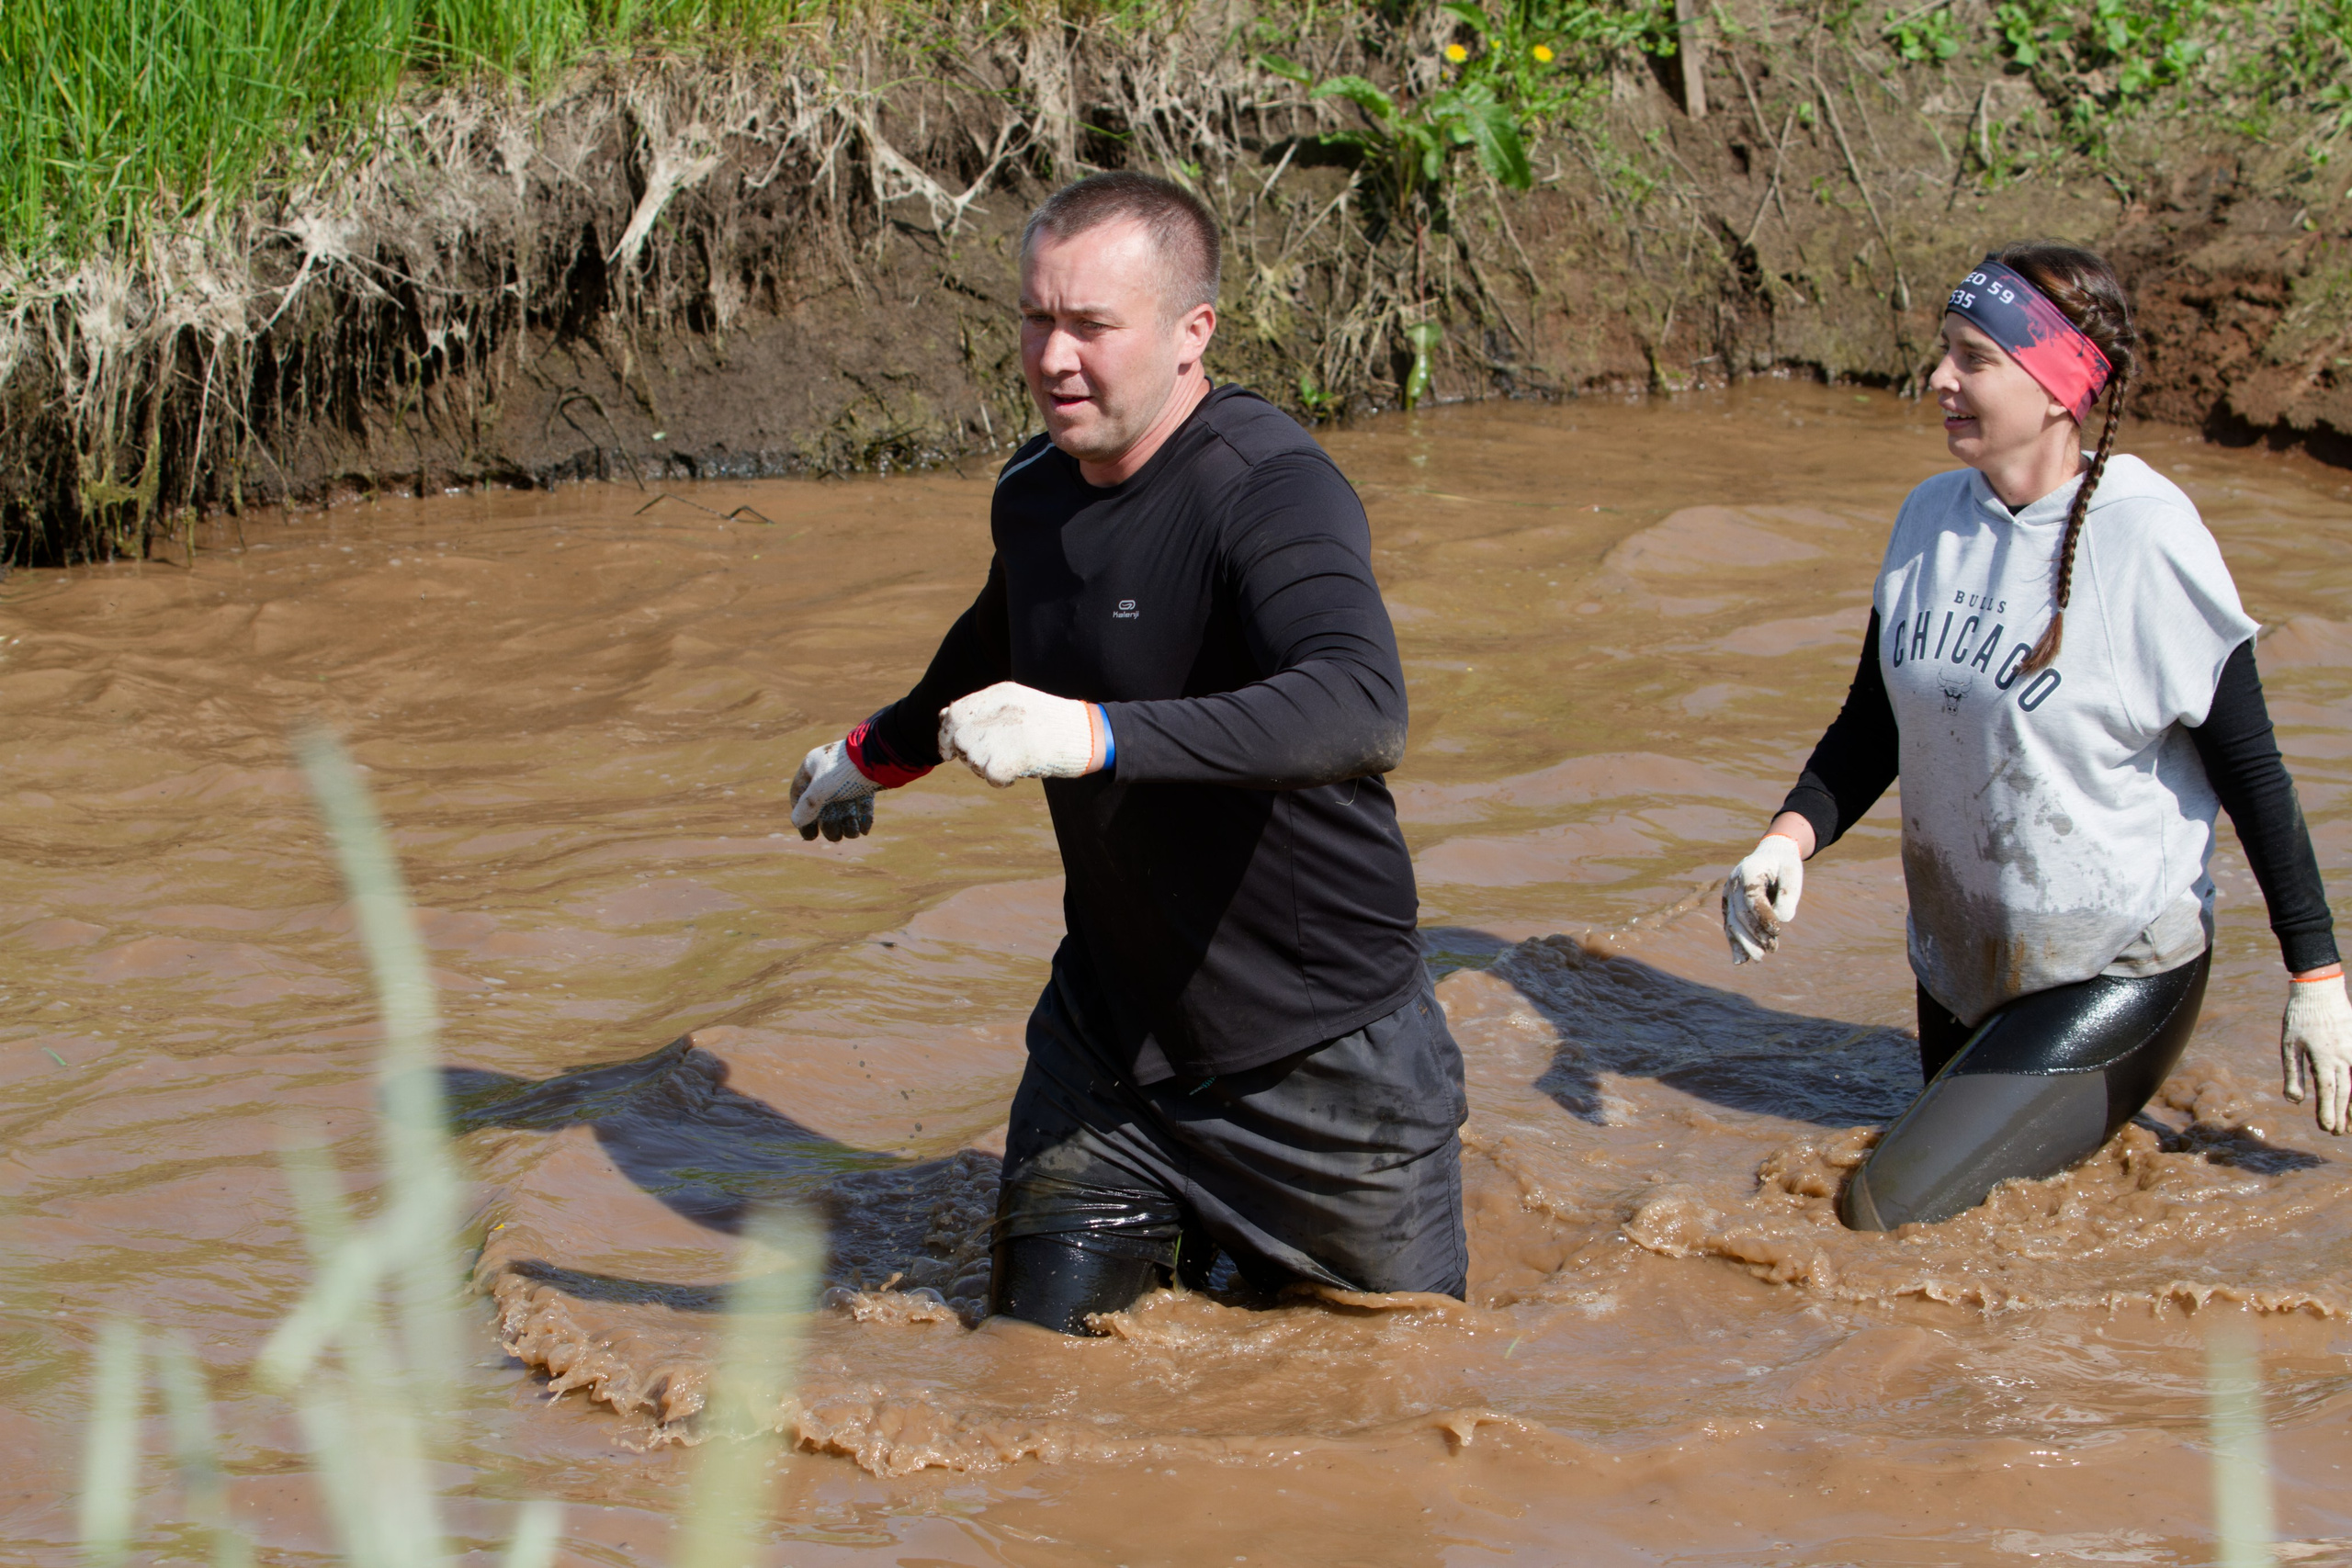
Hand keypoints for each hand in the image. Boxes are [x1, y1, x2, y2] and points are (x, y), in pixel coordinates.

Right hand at [790, 739, 878, 841]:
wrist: (882, 757)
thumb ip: (807, 806)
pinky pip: (861, 803)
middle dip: (830, 824)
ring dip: (848, 823)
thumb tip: (796, 822)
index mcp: (813, 765)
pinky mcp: (866, 781)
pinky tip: (864, 830)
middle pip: (824, 804)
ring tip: (853, 834)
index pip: (799, 793)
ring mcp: (849, 776)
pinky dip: (862, 817)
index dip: (803, 816)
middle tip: (835, 837)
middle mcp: (829, 770)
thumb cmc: (846, 770)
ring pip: (844, 806)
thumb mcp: (821, 789)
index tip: (810, 835)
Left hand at [938, 682, 1105, 786]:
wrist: (1090, 733)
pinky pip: (990, 775)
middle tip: (980, 763)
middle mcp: (1003, 708)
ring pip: (973, 758)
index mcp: (1002, 692)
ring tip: (1006, 766)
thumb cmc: (1052, 723)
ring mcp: (1011, 731)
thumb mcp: (1016, 703)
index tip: (947, 751)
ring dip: (982, 769)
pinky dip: (998, 781)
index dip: (945, 734)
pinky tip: (1012, 777)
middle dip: (963, 755)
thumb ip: (982, 707)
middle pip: (960, 738)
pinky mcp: (1020, 754)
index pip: (955, 712)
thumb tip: (943, 716)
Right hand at [1722, 833, 1805, 963]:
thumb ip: (1789, 894)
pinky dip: (1735, 943)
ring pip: (1732, 922)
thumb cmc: (1784, 864)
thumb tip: (1782, 920)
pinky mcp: (1729, 905)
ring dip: (1745, 942)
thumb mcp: (1793, 872)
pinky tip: (1741, 960)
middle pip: (1740, 912)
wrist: (1770, 855)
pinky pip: (1729, 925)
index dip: (1763, 915)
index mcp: (1749, 869)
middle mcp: (1733, 882)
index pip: (1752, 897)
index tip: (1778, 931)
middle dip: (1756, 933)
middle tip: (1773, 948)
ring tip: (1760, 958)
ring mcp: (1728, 894)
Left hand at [2282, 968, 2351, 1133]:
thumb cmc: (2299, 1019)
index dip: (2327, 1111)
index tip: (2327, 1129)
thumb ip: (2293, 1074)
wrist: (2320, 992)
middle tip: (2338, 1133)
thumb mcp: (2289, 1046)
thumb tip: (2294, 1101)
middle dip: (2342, 1115)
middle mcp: (2344, 1058)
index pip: (2327, 1091)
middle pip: (2345, 1092)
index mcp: (2323, 1058)